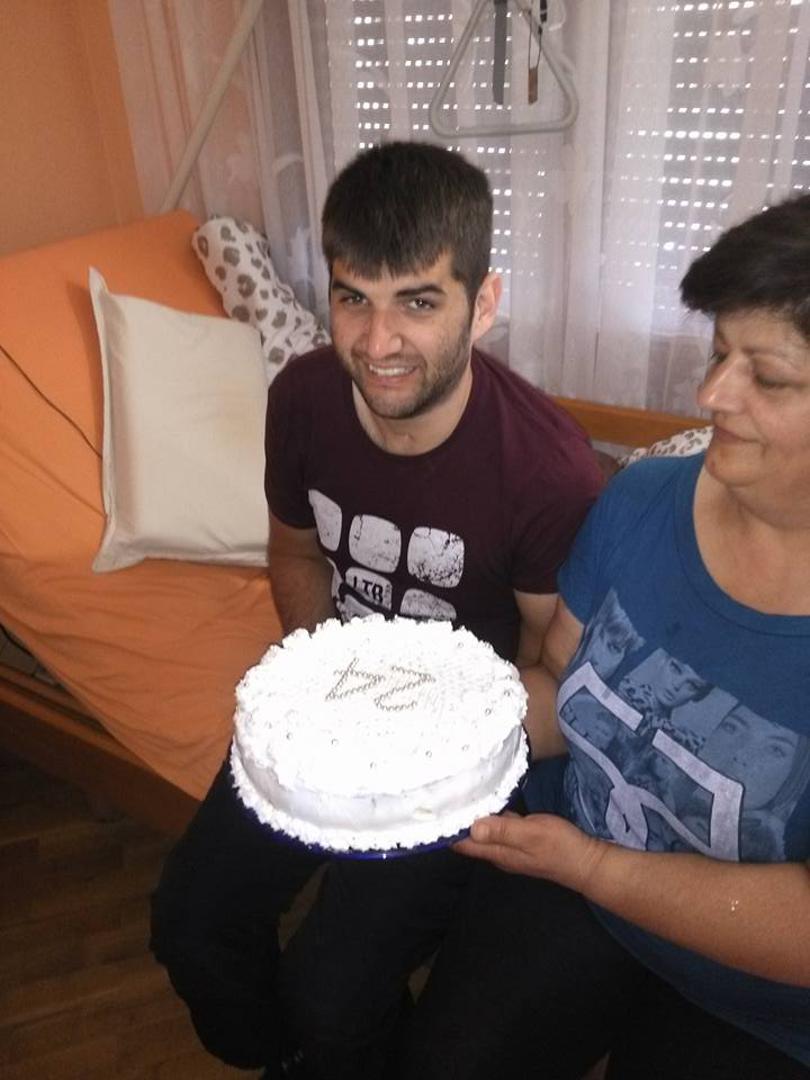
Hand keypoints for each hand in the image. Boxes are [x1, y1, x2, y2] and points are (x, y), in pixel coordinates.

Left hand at [455, 811, 606, 895]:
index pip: (464, 844)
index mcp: (498, 852)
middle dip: (458, 822)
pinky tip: (492, 803)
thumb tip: (472, 827)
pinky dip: (492, 817)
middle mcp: (500, 853)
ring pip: (486, 833)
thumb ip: (502, 830)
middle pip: (471, 839)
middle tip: (444, 796)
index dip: (448, 831)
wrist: (586, 862)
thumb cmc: (559, 846)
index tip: (433, 811)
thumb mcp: (530, 833)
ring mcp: (512, 848)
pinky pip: (500, 829)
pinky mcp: (523, 842)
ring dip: (475, 818)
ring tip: (462, 796)